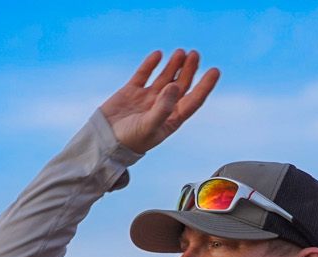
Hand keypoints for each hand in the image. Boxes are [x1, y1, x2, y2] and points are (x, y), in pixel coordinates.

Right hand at [98, 49, 219, 153]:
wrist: (102, 142)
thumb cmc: (129, 141)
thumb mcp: (149, 127)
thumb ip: (163, 107)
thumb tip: (176, 84)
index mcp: (171, 120)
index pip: (193, 100)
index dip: (205, 86)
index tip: (215, 71)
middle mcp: (161, 107)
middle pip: (181, 85)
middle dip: (189, 70)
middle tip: (194, 54)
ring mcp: (146, 99)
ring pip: (164, 78)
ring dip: (173, 65)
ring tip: (181, 52)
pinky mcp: (131, 92)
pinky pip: (143, 75)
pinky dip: (151, 65)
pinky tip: (159, 54)